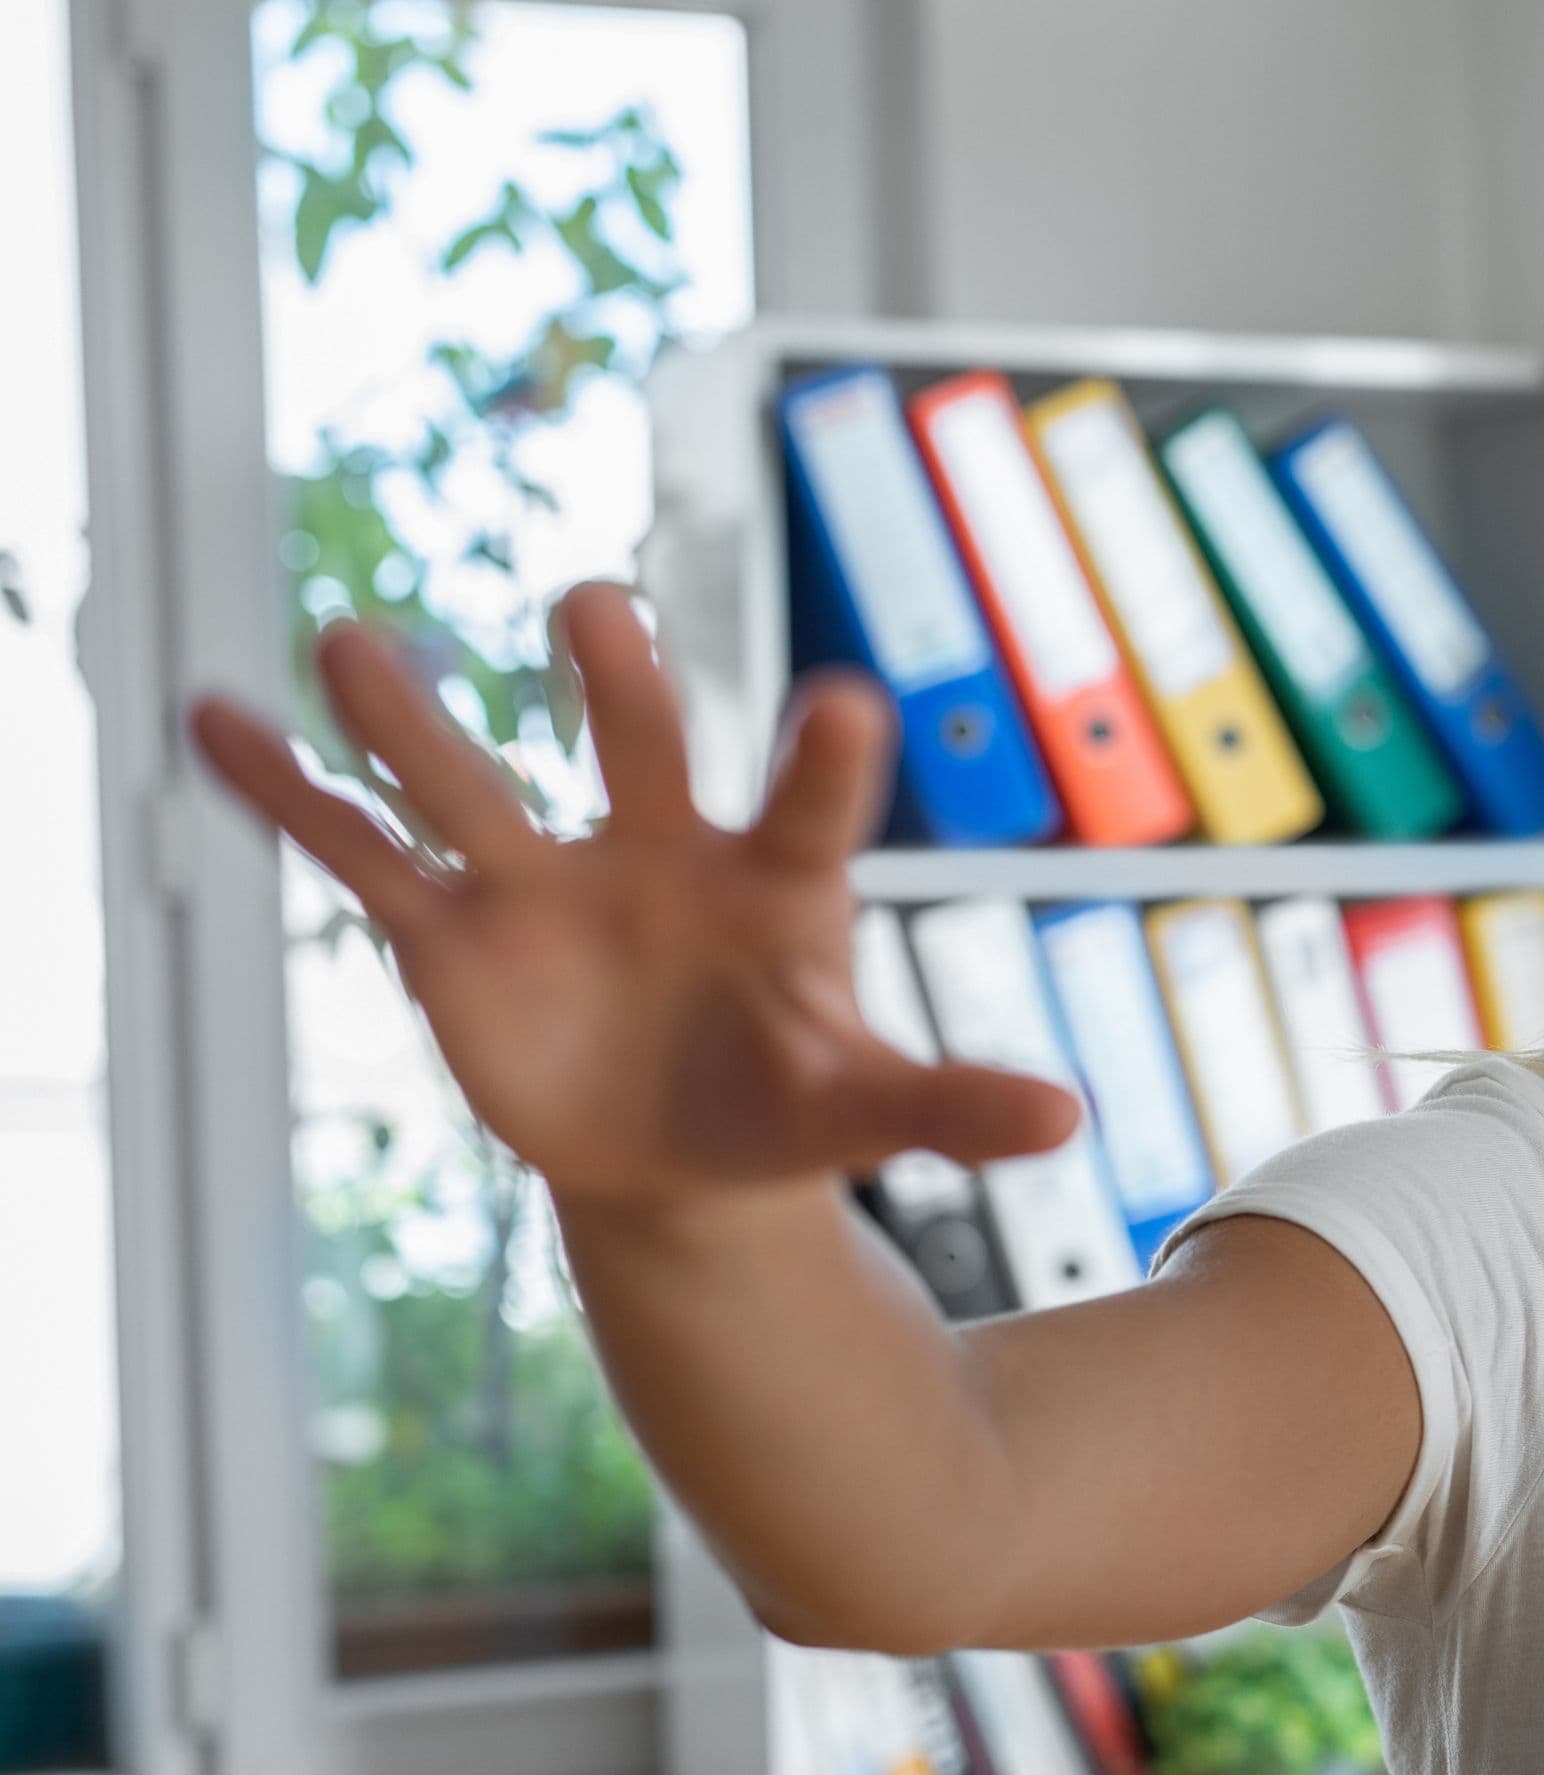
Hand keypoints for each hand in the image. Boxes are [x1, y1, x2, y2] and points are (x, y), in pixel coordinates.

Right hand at [187, 582, 1083, 1211]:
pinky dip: (288, 795)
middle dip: (617, 688)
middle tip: (598, 605)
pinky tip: (215, 720)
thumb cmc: (790, 1098)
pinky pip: (360, 856)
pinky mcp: (450, 936)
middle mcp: (657, 851)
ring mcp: (545, 884)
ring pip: (473, 786)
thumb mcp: (868, 1110)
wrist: (682, 1141)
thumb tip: (1070, 1123)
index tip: (850, 702)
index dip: (828, 761)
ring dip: (414, 717)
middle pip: (639, 752)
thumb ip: (951, 1103)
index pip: (811, 806)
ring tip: (348, 638)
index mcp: (777, 881)